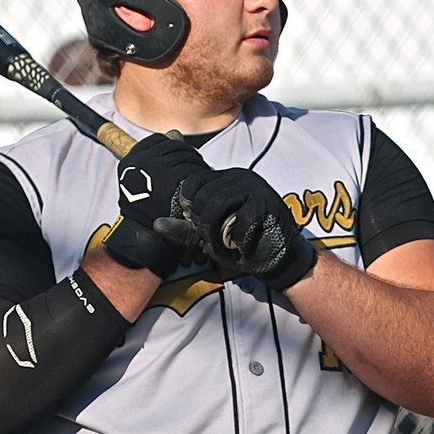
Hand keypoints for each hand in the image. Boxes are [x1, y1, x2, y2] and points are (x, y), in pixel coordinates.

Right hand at [104, 132, 209, 277]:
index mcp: (130, 160)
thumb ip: (158, 154)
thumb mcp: (144, 179)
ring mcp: (154, 169)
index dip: (173, 149)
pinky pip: (192, 169)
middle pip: (175, 146)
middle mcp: (139, 161)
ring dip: (196, 165)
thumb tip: (174, 133)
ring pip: (186, 155)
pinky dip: (200, 177)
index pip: (159, 140)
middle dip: (188, 156)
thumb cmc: (147, 210)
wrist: (145, 237)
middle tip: (194, 171)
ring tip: (196, 181)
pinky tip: (199, 189)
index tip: (177, 163)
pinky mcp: (170, 179)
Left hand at [155, 168, 316, 289]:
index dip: (188, 204)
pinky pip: (241, 220)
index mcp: (223, 179)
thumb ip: (185, 228)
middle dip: (204, 224)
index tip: (195, 223)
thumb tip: (156, 224)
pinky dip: (238, 239)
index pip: (193, 181)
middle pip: (204, 196)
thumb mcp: (207, 236)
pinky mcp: (269, 202)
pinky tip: (243, 245)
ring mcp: (255, 187)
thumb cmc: (239, 244)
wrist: (277, 257)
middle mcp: (239, 177)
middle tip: (215, 240)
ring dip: (219, 232)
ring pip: (220, 205)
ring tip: (227, 244)